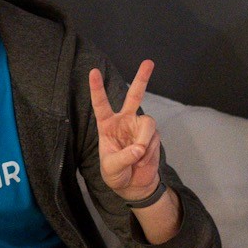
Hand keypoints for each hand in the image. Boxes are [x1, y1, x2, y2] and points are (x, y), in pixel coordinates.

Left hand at [89, 61, 161, 201]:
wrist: (134, 186)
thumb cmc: (116, 175)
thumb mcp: (112, 169)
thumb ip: (123, 158)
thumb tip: (139, 147)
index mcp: (107, 125)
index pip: (101, 104)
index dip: (97, 88)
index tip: (93, 72)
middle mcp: (124, 121)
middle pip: (134, 96)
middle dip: (142, 79)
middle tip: (149, 62)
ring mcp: (140, 127)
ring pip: (148, 123)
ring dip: (144, 141)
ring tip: (139, 156)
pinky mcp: (153, 136)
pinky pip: (154, 139)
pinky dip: (149, 152)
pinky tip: (143, 160)